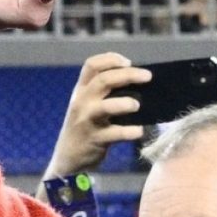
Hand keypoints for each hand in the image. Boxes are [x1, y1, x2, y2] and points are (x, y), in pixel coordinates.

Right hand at [40, 53, 148, 190]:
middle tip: (147, 76)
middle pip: (103, 80)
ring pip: (104, 107)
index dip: (111, 59)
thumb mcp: (88, 104)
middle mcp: (82, 101)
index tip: (129, 62)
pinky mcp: (94, 139)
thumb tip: (138, 79)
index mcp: (81, 89)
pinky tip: (139, 131)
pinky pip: (114, 134)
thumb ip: (105, 91)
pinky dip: (129, 132)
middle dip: (127, 75)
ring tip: (137, 105)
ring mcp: (87, 120)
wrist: (69, 157)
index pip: (92, 65)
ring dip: (124, 104)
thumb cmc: (87, 126)